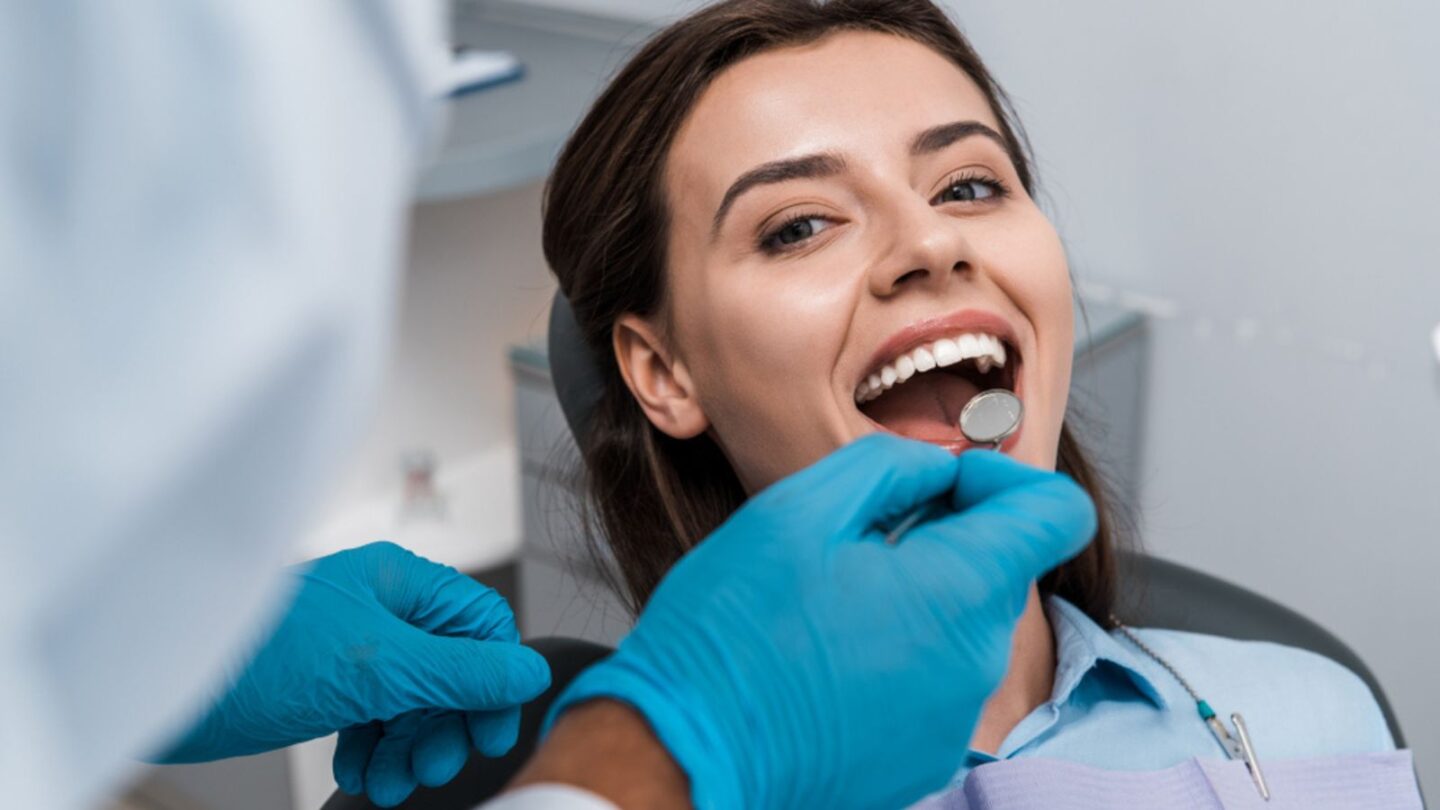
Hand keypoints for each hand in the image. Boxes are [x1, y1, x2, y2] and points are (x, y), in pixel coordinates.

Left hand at [159, 542, 549, 806]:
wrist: (158, 685)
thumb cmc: (254, 653)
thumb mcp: (378, 667)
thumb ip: (461, 672)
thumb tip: (527, 674)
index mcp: (399, 583)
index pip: (481, 627)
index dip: (493, 682)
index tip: (489, 731)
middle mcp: (380, 611)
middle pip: (450, 672)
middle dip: (446, 724)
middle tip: (435, 763)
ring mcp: (351, 650)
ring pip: (412, 702)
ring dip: (411, 746)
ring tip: (394, 779)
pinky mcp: (322, 686)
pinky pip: (373, 720)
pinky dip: (375, 750)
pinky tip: (361, 773)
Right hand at [545, 435, 1095, 809]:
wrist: (689, 753)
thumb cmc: (731, 635)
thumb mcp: (798, 510)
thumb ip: (888, 466)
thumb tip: (934, 467)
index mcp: (957, 590)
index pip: (1058, 512)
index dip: (1006, 478)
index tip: (946, 482)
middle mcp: (975, 661)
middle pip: (1001, 567)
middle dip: (945, 534)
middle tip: (858, 535)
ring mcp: (952, 716)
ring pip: (963, 623)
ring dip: (916, 594)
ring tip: (829, 599)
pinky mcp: (923, 753)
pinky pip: (935, 678)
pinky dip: (898, 651)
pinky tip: (827, 652)